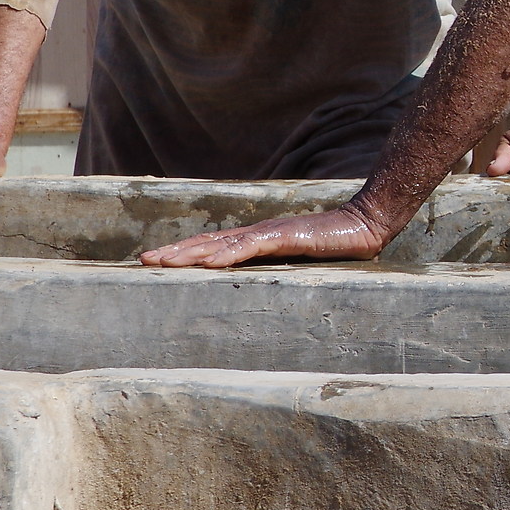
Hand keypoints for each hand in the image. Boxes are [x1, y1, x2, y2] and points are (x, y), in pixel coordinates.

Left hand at [139, 204, 393, 268]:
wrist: (365, 224)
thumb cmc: (337, 244)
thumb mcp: (299, 260)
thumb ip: (277, 266)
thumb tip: (258, 285)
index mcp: (259, 238)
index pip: (213, 244)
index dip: (184, 251)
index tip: (156, 260)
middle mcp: (258, 232)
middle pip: (208, 242)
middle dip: (175, 252)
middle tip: (144, 261)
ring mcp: (270, 233)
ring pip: (222, 244)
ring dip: (190, 254)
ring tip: (164, 263)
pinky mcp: (286, 237)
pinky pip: (251, 248)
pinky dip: (228, 256)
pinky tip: (210, 264)